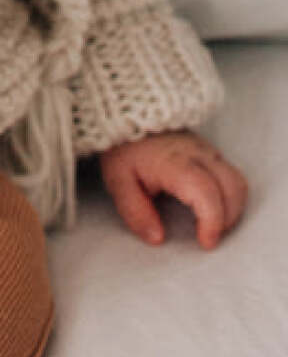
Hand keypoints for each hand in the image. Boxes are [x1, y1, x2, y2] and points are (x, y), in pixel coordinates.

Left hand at [100, 130, 247, 249]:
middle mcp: (198, 154)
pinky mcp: (210, 150)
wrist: (128, 114)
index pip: (206, 192)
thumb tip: (157, 238)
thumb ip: (135, 211)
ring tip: (211, 224)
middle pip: (232, 187)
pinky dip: (229, 196)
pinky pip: (231, 174)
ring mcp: (207, 150)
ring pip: (237, 181)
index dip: (212, 221)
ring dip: (232, 208)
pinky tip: (211, 207)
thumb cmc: (124, 148)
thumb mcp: (118, 181)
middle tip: (209, 236)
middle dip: (227, 219)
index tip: (205, 242)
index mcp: (175, 163)